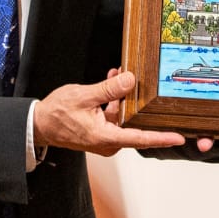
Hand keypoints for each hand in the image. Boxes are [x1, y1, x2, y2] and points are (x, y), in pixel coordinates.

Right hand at [34, 71, 183, 156]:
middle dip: (142, 105)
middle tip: (152, 88)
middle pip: (135, 125)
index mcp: (105, 137)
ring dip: (124, 98)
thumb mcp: (83, 96)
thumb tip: (130, 80)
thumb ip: (108, 89)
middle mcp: (108, 141)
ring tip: (120, 75)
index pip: (140, 138)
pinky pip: (115, 115)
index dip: (161, 137)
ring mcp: (105, 137)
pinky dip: (115, 100)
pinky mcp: (101, 131)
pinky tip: (112, 81)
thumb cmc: (57, 114)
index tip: (179, 137)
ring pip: (124, 117)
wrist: (39, 124)